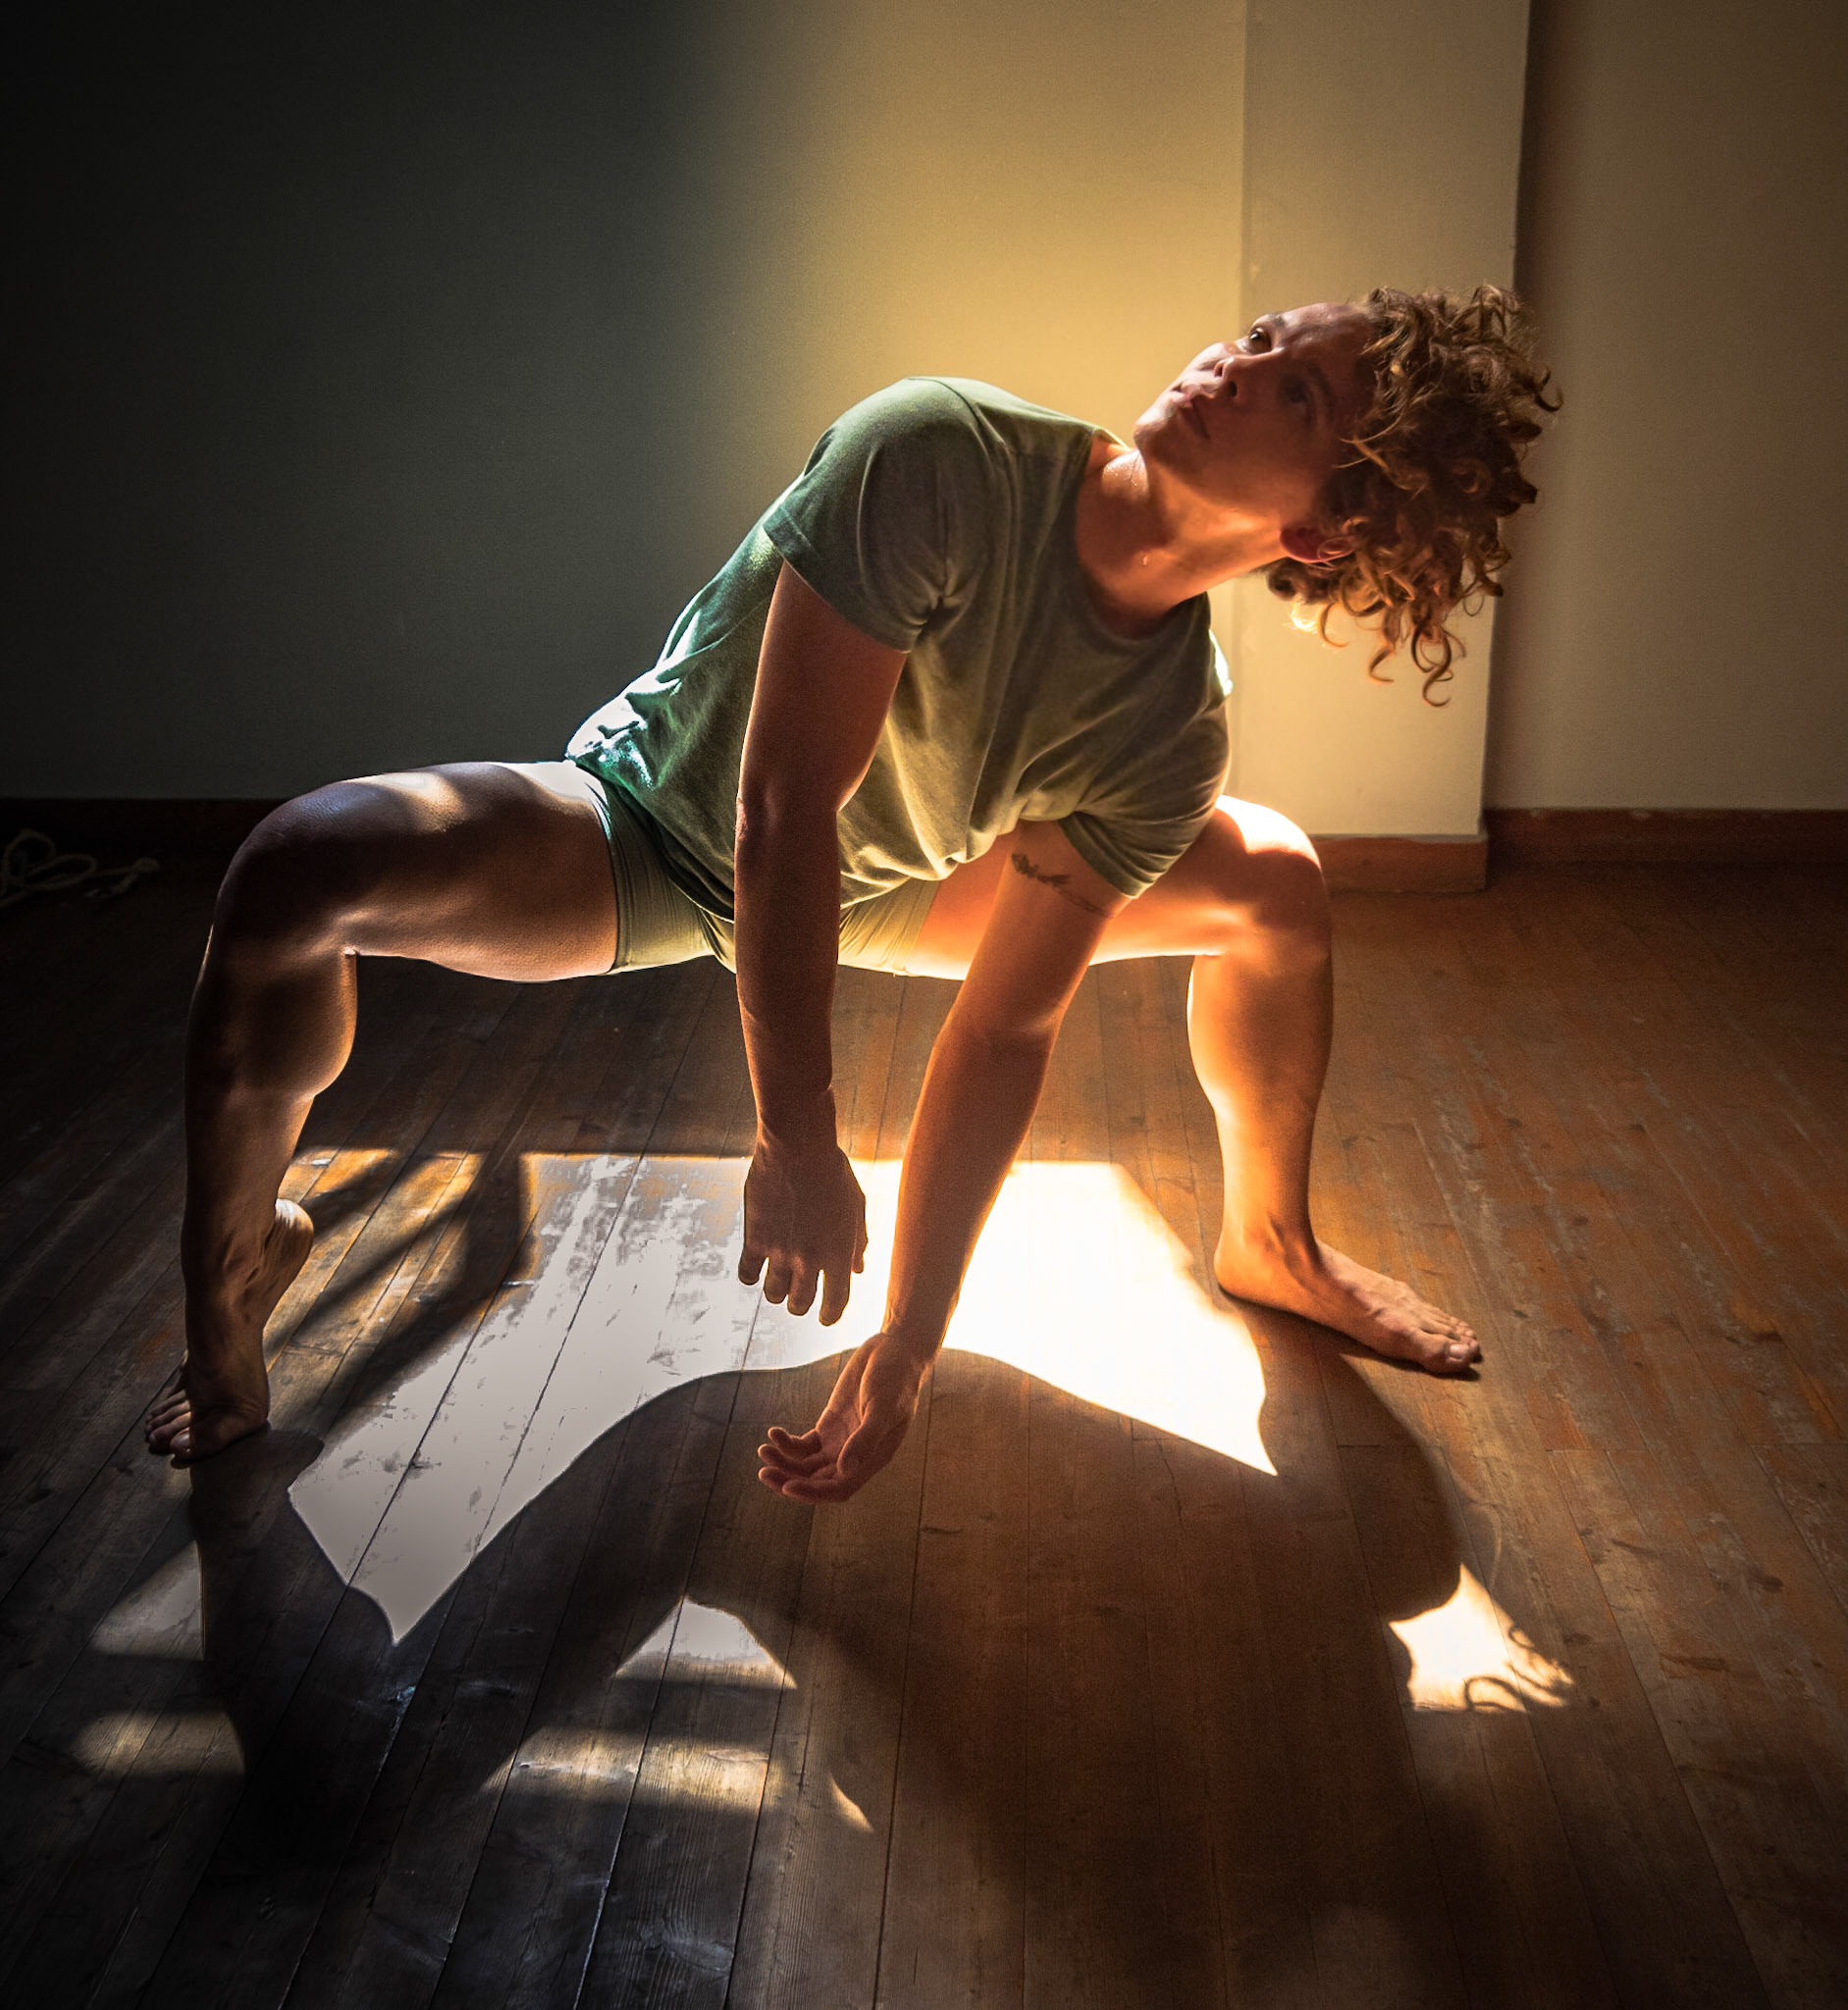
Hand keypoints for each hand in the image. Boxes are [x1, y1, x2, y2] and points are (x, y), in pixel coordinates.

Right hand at [739, 1135, 867, 1321]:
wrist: (797, 1147)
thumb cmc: (833, 1172)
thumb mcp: (856, 1205)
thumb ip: (858, 1240)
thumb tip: (857, 1268)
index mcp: (839, 1253)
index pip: (836, 1302)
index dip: (830, 1315)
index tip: (825, 1318)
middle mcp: (809, 1259)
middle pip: (801, 1302)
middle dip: (800, 1306)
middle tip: (798, 1301)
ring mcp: (780, 1251)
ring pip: (773, 1294)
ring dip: (776, 1294)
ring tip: (777, 1286)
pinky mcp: (755, 1238)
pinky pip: (746, 1273)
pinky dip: (749, 1276)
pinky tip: (753, 1269)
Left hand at [757, 1333, 930, 1502]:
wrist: (894, 1353)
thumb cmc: (896, 1380)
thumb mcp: (883, 1407)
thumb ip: (866, 1438)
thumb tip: (845, 1469)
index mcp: (872, 1459)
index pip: (838, 1488)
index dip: (813, 1492)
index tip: (787, 1486)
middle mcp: (854, 1457)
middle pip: (817, 1481)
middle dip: (789, 1480)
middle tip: (764, 1473)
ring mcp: (840, 1443)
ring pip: (806, 1465)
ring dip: (784, 1462)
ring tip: (763, 1449)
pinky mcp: (829, 1427)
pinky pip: (803, 1445)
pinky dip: (786, 1443)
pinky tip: (774, 1432)